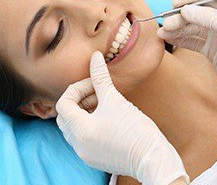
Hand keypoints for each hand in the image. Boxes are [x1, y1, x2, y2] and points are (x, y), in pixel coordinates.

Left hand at [56, 51, 188, 184]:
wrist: (153, 158)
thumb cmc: (136, 129)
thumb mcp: (115, 100)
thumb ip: (101, 77)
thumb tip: (95, 56)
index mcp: (80, 130)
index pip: (63, 103)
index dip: (77, 89)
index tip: (94, 84)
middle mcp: (78, 145)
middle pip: (66, 116)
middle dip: (79, 100)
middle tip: (97, 93)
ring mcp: (86, 154)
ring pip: (74, 127)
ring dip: (85, 112)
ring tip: (104, 104)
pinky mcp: (95, 158)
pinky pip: (84, 138)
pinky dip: (90, 124)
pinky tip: (108, 118)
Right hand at [158, 0, 216, 153]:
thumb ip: (208, 16)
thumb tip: (185, 9)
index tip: (175, 3)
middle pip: (196, 11)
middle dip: (180, 16)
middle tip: (167, 24)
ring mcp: (216, 35)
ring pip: (192, 26)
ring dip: (176, 28)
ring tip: (162, 33)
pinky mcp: (210, 50)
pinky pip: (191, 40)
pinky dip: (180, 39)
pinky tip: (169, 39)